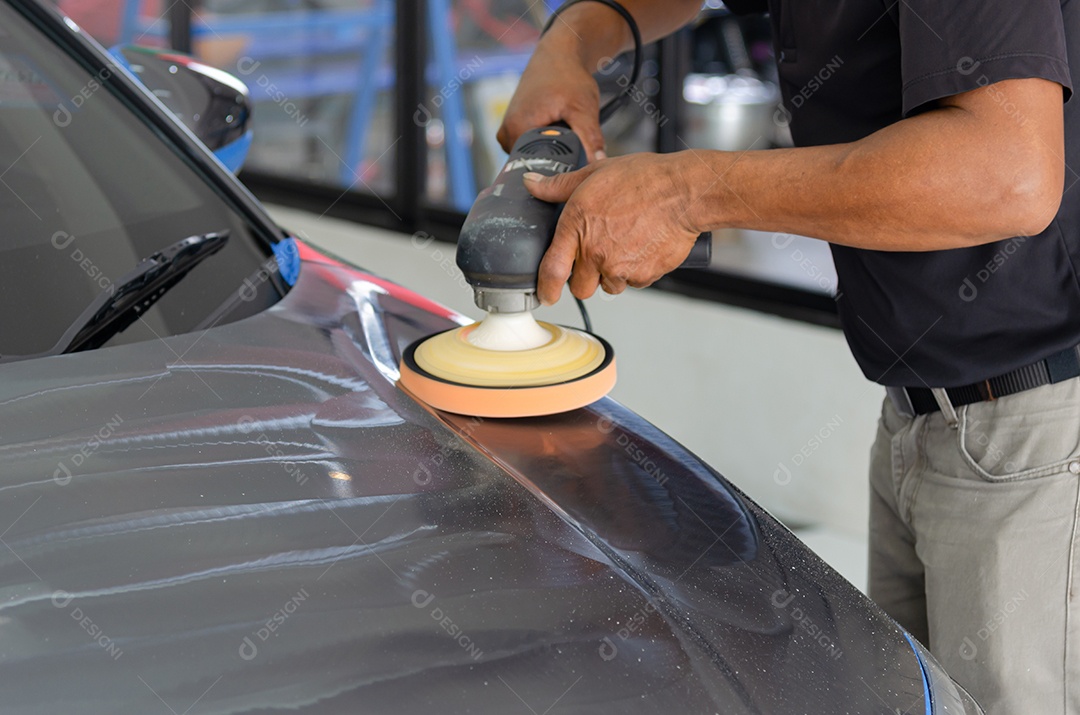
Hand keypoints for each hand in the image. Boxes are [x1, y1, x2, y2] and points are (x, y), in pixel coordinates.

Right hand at [496, 38, 606, 162]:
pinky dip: (543, 142)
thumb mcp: (583, 108)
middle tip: (572, 142)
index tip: (574, 163)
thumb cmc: (569, 76)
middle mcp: (505, 133)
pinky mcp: (511, 128)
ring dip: (549, 150)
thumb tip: (599, 164)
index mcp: (516, 130)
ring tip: (564, 132)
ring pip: (531, 155)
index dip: (557, 169)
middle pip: (533, 163)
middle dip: (554, 159)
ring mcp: (506, 131)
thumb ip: (590, 138)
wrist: (558, 54)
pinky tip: (556, 130)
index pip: (534, 167)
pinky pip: (528, 146)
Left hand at [523, 151, 704, 304]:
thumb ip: (558, 185)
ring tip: (625, 246)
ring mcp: (619, 267)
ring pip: (608, 286)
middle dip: (585, 279)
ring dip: (612, 274)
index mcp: (577, 227)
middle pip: (580, 288)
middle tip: (596, 258)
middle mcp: (595, 252)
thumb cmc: (644, 179)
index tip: (545, 294)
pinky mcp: (643, 276)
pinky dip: (636, 271)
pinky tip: (642, 247)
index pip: (551, 271)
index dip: (545, 289)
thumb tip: (532, 183)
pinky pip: (634, 283)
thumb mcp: (594, 173)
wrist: (684, 192)